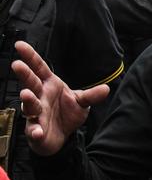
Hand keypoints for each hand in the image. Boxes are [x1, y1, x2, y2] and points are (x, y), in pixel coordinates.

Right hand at [11, 41, 109, 155]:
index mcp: (50, 85)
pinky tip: (37, 131)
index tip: (19, 44)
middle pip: (30, 83)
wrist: (63, 136)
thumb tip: (106, 88)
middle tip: (17, 64)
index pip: (39, 68)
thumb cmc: (68, 114)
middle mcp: (40, 97)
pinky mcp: (36, 131)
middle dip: (24, 74)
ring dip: (28, 100)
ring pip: (29, 105)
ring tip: (26, 95)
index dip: (30, 56)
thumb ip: (91, 95)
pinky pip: (33, 130)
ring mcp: (36, 114)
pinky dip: (35, 131)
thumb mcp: (82, 102)